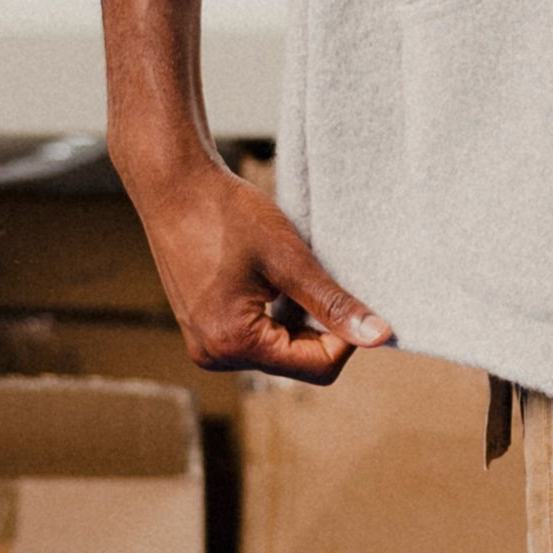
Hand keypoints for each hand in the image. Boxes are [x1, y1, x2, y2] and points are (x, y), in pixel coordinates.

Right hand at [125, 149, 391, 381]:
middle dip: (317, 326)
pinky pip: (256, 336)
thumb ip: (333, 303)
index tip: (349, 297)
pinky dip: (274, 313)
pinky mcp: (204, 329)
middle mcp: (215, 355)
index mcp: (234, 343)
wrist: (173, 185)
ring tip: (285, 273)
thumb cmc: (225, 215)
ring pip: (278, 349)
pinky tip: (270, 277)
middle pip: (296, 362)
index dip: (345, 337)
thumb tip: (380, 337)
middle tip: (315, 277)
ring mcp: (206, 344)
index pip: (317, 367)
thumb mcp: (289, 259)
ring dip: (296, 318)